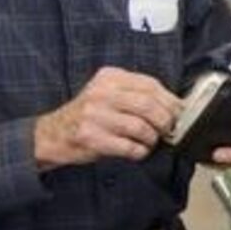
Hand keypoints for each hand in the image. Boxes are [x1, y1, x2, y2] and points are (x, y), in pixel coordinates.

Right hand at [34, 67, 180, 169]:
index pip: (151, 85)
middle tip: (168, 130)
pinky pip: (128, 147)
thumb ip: (137, 94)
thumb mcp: (109, 93)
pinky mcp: (90, 137)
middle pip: (149, 106)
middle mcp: (101, 93)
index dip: (171, 101)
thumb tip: (176, 106)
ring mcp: (95, 115)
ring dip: (152, 139)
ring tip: (149, 141)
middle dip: (166, 121)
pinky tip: (136, 151)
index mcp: (110, 77)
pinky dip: (139, 152)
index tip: (178, 113)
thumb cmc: (89, 115)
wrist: (52, 134)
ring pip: (141, 127)